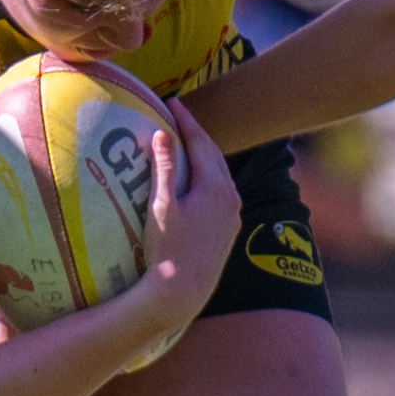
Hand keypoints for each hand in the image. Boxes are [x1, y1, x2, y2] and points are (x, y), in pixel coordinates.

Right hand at [131, 99, 243, 324]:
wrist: (183, 292)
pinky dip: (207, 177)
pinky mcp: (229, 231)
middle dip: (196, 134)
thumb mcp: (162, 205)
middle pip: (214, 155)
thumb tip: (163, 133)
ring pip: (219, 174)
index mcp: (216, 187)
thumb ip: (164, 167)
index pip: (201, 142)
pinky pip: (220, 192)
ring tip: (184, 144)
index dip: (185, 120)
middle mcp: (231, 198)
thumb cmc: (167, 250)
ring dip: (203, 156)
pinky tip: (194, 180)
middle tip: (177, 117)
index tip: (171, 103)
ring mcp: (232, 216)